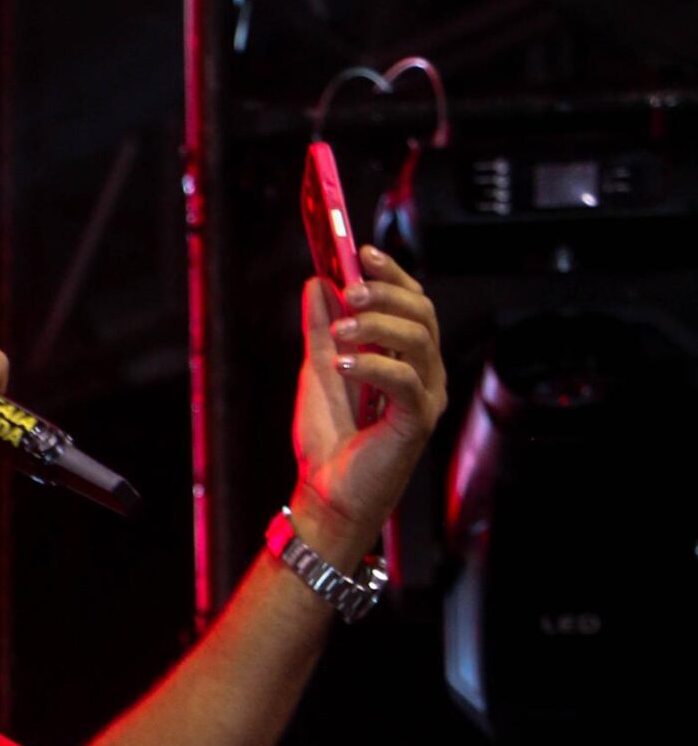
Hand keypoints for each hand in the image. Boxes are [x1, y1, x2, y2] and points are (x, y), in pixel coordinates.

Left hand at [291, 246, 446, 563]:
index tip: (362, 253)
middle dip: (386, 293)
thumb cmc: (328, 437)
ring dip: (377, 326)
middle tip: (350, 289)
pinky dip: (374, 365)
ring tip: (340, 330)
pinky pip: (405, 381)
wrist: (325, 492)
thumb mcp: (319, 370)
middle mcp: (425, 374)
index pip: (412, 303)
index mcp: (406, 358)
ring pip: (418, 341)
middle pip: (422, 314)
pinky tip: (344, 364)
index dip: (392, 274)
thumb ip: (321, 328)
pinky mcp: (419, 422)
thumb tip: (318, 282)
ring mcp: (427, 397)